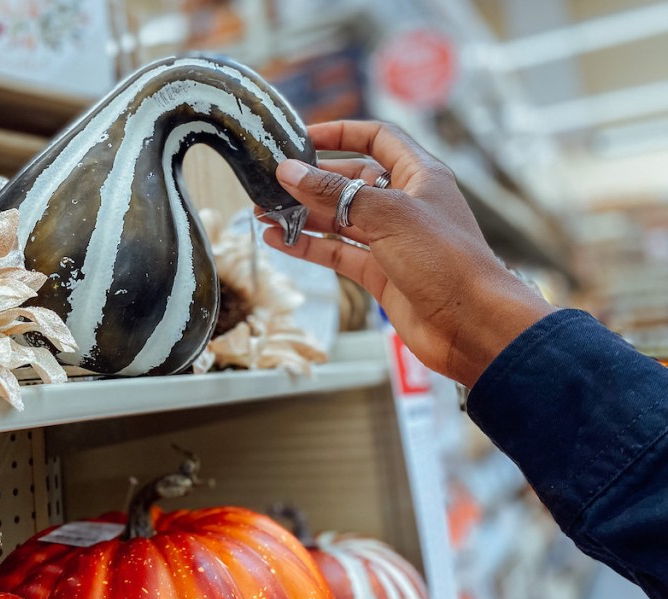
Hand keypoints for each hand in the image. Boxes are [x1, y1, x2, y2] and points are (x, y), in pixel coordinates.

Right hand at [265, 120, 556, 386]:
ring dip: (302, 215)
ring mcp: (392, 241)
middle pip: (350, 182)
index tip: (302, 137)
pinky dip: (309, 246)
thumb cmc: (446, 261)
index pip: (377, 139)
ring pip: (339, 220)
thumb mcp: (387, 216)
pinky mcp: (381, 274)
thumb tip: (290, 172)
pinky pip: (337, 253)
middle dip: (311, 181)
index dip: (340, 134)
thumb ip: (334, 193)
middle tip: (272, 182)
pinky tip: (278, 241)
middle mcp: (405, 205)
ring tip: (263, 212)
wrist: (473, 325)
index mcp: (419, 176)